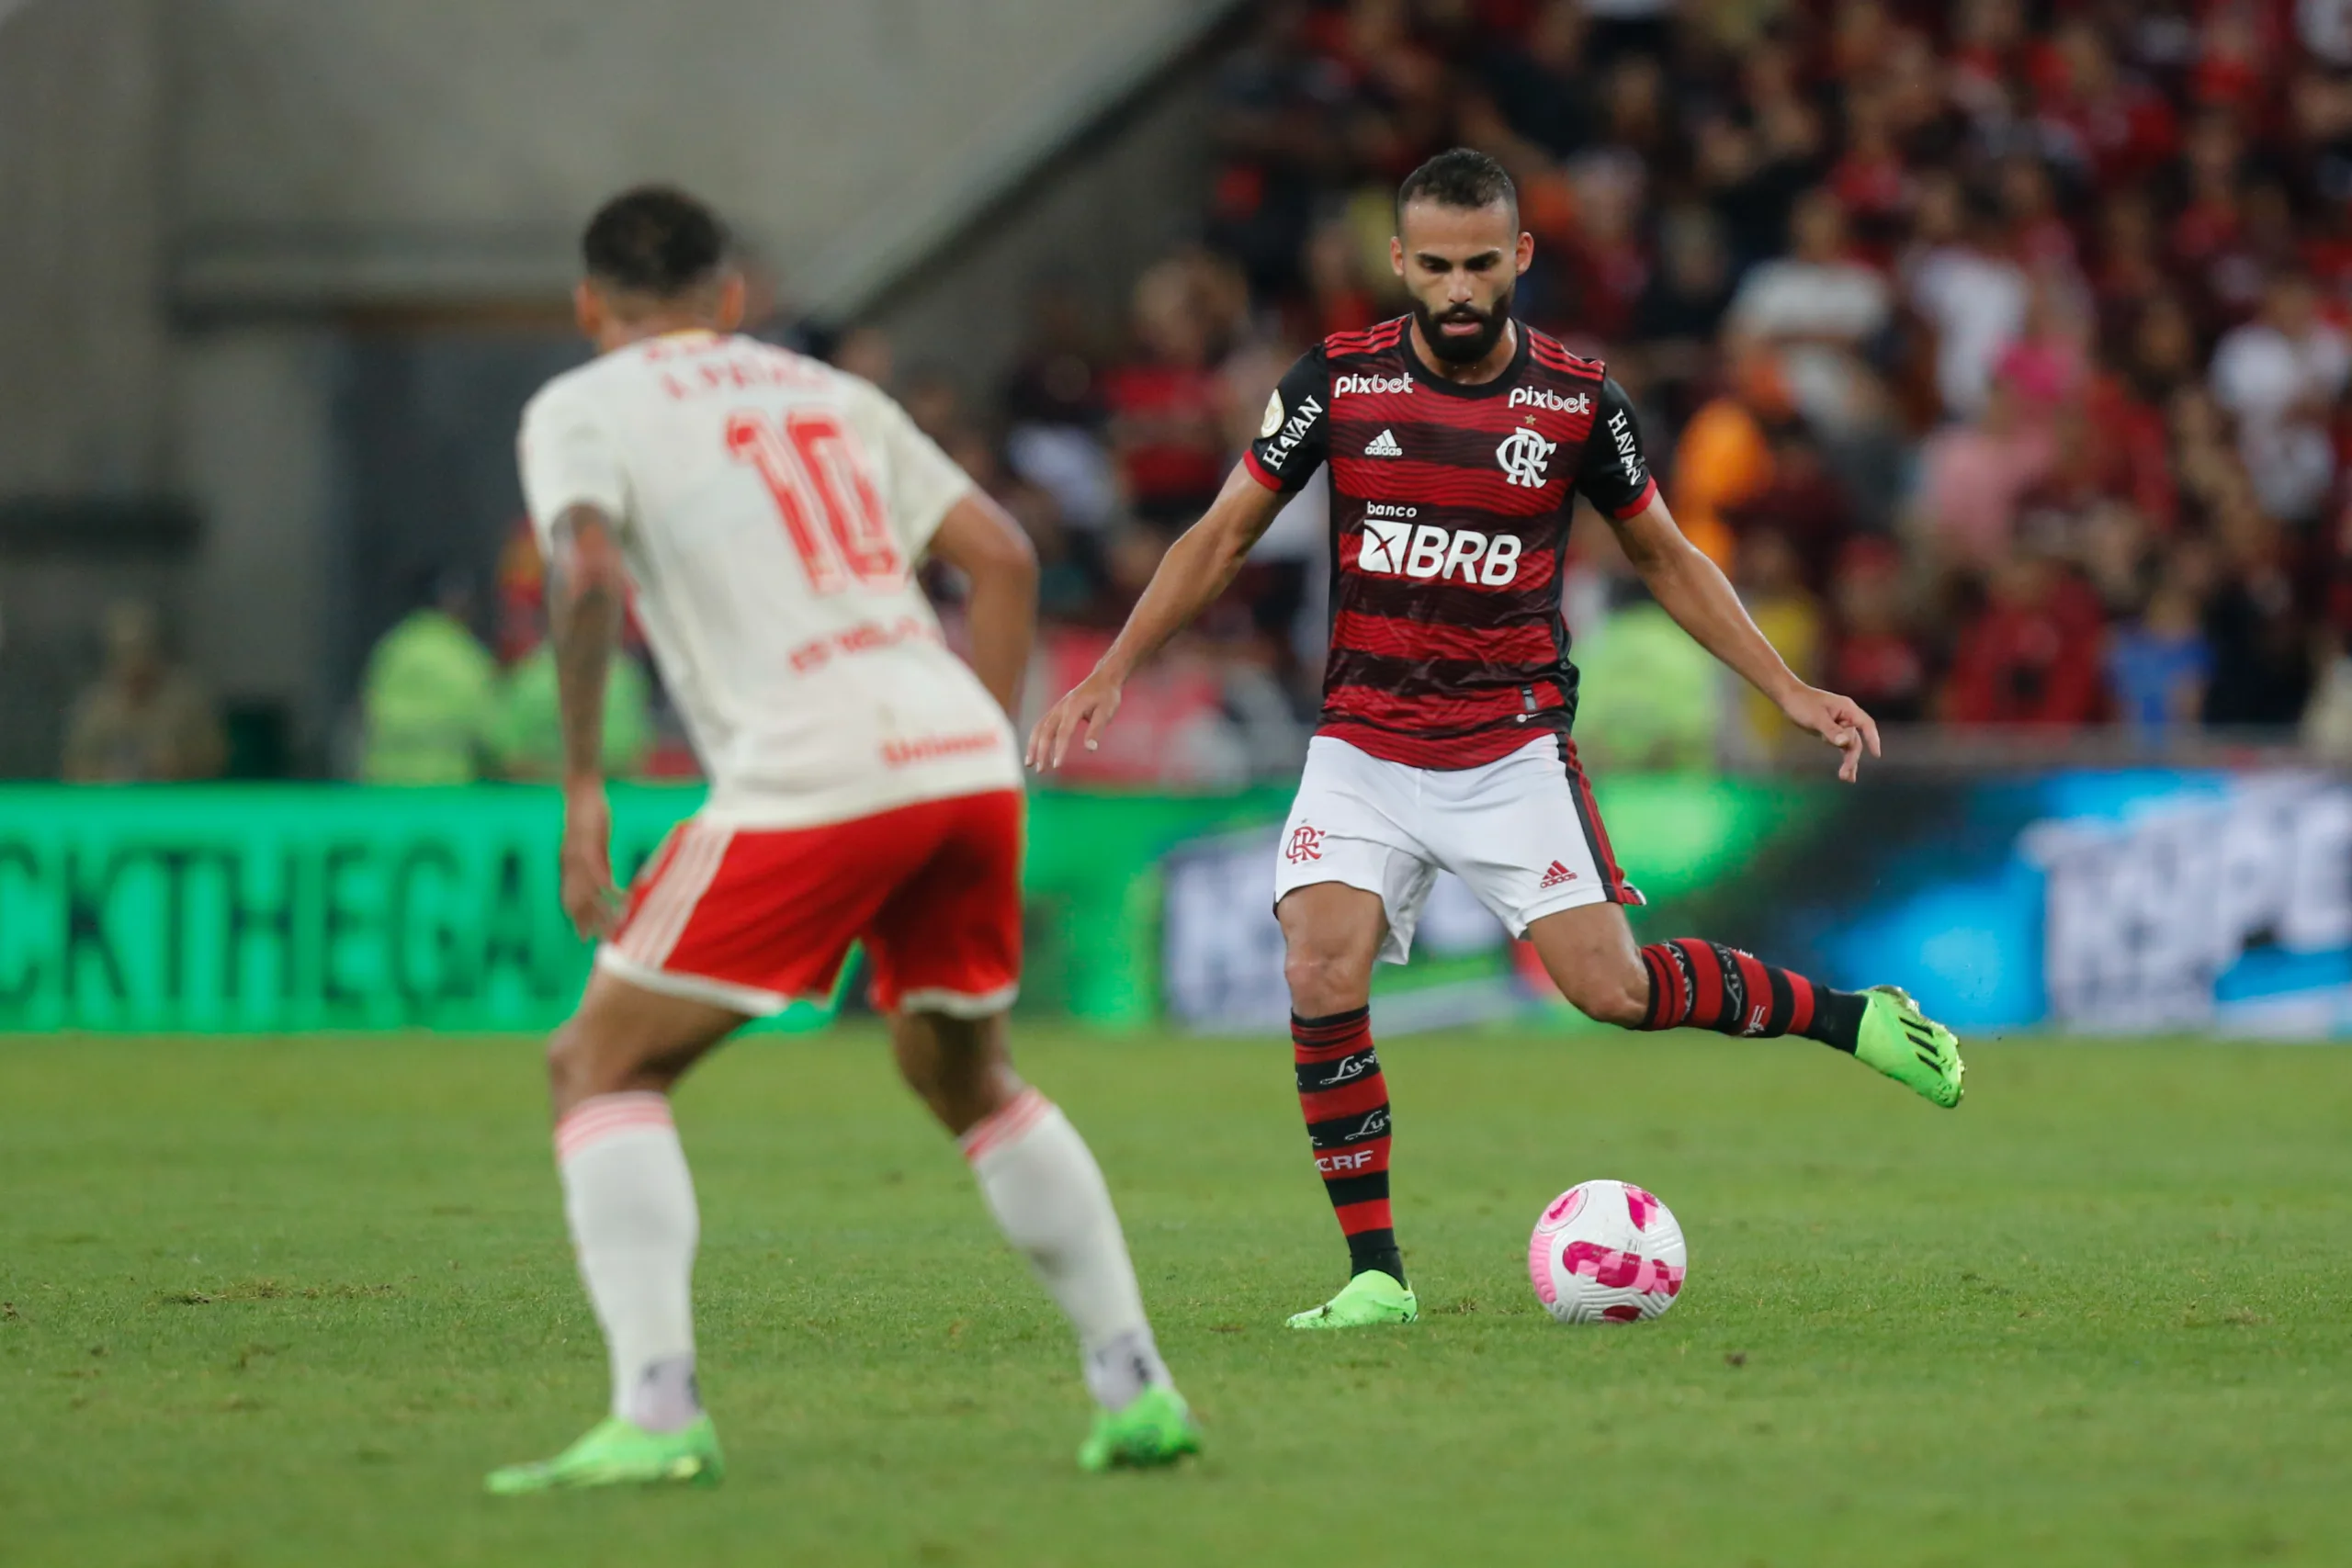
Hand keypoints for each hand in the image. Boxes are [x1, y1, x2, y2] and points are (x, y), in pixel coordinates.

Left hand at [559, 779, 622, 939]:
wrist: (581, 790)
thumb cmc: (589, 813)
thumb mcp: (595, 843)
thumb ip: (600, 864)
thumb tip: (607, 883)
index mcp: (569, 865)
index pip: (570, 900)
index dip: (577, 920)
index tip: (585, 938)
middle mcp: (570, 865)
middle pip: (577, 903)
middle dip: (588, 924)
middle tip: (598, 943)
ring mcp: (578, 857)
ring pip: (589, 893)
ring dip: (602, 912)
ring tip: (614, 927)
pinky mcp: (589, 847)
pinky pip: (600, 874)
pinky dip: (610, 890)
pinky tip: (621, 899)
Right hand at [1025, 670, 1123, 770]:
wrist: (1103, 678)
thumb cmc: (1107, 695)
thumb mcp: (1107, 711)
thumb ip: (1097, 729)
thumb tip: (1090, 749)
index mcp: (1073, 708)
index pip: (1063, 732)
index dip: (1059, 750)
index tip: (1056, 766)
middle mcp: (1061, 708)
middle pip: (1046, 731)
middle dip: (1040, 751)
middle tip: (1039, 770)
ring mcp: (1057, 708)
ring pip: (1039, 728)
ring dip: (1033, 746)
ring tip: (1030, 763)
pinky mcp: (1056, 710)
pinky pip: (1042, 725)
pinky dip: (1037, 739)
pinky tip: (1037, 751)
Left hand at [1779, 686, 1881, 782]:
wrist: (1787, 696)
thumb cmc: (1802, 703)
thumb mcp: (1816, 718)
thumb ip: (1831, 731)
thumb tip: (1844, 743)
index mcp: (1847, 709)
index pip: (1866, 725)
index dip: (1873, 739)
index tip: (1876, 754)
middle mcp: (1847, 717)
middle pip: (1855, 740)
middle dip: (1852, 758)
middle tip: (1846, 775)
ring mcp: (1839, 724)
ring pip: (1849, 745)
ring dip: (1848, 761)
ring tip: (1846, 778)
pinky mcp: (1831, 731)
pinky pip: (1840, 745)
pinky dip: (1842, 757)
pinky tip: (1845, 773)